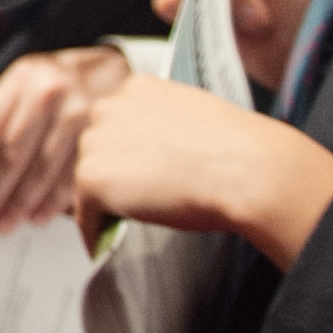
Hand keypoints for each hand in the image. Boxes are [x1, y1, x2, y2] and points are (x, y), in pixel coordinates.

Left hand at [0, 46, 119, 229]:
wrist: (108, 73)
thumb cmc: (52, 85)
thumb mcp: (21, 84)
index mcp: (21, 79)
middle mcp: (49, 95)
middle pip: (13, 153)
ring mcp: (79, 116)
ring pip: (41, 170)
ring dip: (18, 203)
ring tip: (2, 224)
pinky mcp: (101, 137)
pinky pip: (71, 176)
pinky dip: (51, 201)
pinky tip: (36, 217)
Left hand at [71, 70, 332, 268]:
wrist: (247, 171)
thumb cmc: (237, 150)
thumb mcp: (194, 118)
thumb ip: (165, 126)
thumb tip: (156, 154)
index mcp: (139, 87)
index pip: (117, 120)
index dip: (125, 150)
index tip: (133, 172)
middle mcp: (111, 106)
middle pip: (98, 146)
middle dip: (111, 172)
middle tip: (129, 202)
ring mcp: (97, 141)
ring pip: (90, 177)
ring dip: (103, 200)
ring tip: (118, 225)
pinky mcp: (93, 177)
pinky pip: (85, 212)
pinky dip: (93, 230)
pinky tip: (103, 244)